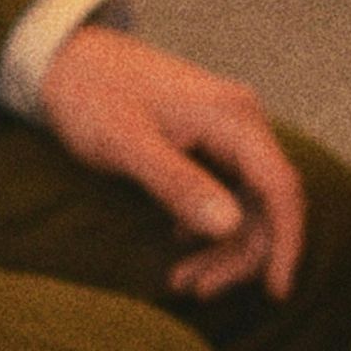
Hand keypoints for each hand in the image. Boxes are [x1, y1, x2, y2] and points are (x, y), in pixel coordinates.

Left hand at [39, 25, 303, 300]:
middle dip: (238, 253)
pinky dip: (207, 223)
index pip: (281, 188)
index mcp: (232, 117)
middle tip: (196, 291)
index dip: (285, 243)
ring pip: (245, 201)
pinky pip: (225, 189)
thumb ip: (178, 184)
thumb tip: (230, 227)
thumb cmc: (91, 95)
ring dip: (220, 244)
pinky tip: (177, 239)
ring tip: (181, 280)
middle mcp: (241, 121)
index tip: (276, 291)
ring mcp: (227, 129)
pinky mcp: (208, 139)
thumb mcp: (127, 145)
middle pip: (266, 202)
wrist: (65, 59)